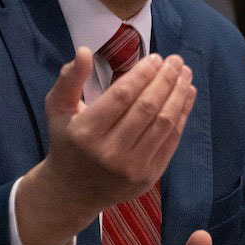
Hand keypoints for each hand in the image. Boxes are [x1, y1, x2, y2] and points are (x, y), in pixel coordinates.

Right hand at [16, 47, 195, 244]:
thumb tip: (84, 52)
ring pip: (164, 124)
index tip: (156, 57)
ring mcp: (132, 167)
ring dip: (179, 94)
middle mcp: (110, 152)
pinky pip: (171, 141)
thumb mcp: (57, 109)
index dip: (142, 74)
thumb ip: (69, 79)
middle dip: (165, 80)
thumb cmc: (67, 142)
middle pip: (146, 108)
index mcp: (85, 132)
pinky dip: (182, 115)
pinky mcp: (149, 176)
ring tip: (185, 74)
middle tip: (176, 60)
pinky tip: (187, 95)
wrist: (72, 192)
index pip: (121, 96)